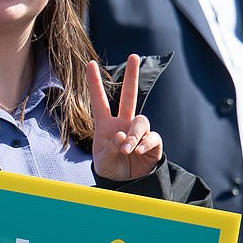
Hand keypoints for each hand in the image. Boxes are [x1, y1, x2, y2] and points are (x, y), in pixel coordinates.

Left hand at [87, 54, 162, 181]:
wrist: (126, 185)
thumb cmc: (110, 170)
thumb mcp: (103, 161)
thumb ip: (110, 148)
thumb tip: (122, 136)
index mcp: (106, 125)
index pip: (99, 101)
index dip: (95, 82)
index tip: (90, 63)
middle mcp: (123, 124)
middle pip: (129, 96)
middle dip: (131, 76)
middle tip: (134, 56)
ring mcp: (138, 132)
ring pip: (141, 121)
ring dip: (134, 134)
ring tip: (128, 149)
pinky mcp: (152, 143)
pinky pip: (152, 137)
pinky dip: (145, 143)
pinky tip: (138, 151)